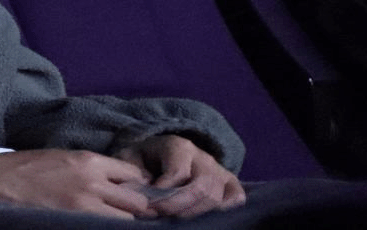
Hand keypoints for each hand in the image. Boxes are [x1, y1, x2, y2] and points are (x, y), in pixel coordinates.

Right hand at [0, 149, 153, 218]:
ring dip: (122, 221)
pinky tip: (97, 224)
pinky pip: (105, 228)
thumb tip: (116, 182)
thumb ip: (91, 168)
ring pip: (126, 220)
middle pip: (136, 201)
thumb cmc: (26, 168)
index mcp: (89, 161)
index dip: (136, 186)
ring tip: (110, 220)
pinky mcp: (74, 223)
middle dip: (135, 208)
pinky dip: (106, 227)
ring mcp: (85, 206)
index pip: (133, 175)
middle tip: (127, 213)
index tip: (132, 193)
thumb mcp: (63, 157)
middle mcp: (93, 182)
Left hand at [114, 135, 244, 218]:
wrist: (157, 152)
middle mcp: (201, 156)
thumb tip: (141, 191)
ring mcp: (218, 168)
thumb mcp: (130, 159)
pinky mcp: (229, 181)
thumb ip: (133, 173)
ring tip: (176, 221)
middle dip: (181, 206)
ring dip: (197, 213)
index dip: (164, 193)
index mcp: (177, 146)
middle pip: (201, 186)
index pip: (178, 173)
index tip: (148, 207)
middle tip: (161, 216)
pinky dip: (227, 209)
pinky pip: (236, 195)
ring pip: (217, 194)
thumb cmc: (142, 160)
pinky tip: (209, 220)